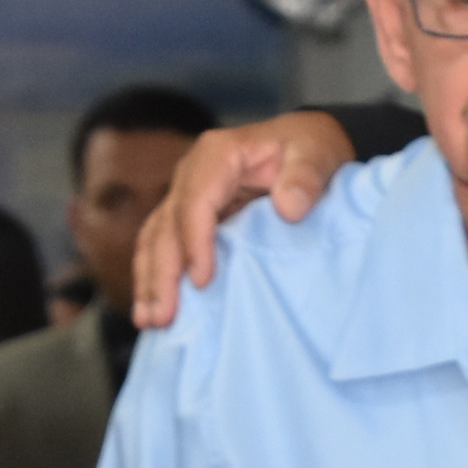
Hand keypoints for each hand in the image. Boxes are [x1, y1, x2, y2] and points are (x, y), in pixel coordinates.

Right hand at [130, 112, 357, 326]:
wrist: (305, 146)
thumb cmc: (309, 147)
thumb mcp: (317, 151)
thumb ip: (305, 175)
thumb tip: (289, 208)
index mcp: (217, 155)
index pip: (195, 201)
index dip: (195, 242)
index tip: (203, 281)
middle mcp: (192, 173)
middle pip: (167, 225)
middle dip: (162, 273)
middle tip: (162, 317)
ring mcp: (186, 195)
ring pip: (156, 239)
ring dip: (151, 281)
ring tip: (150, 321)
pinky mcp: (189, 216)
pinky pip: (163, 246)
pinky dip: (156, 276)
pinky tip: (155, 308)